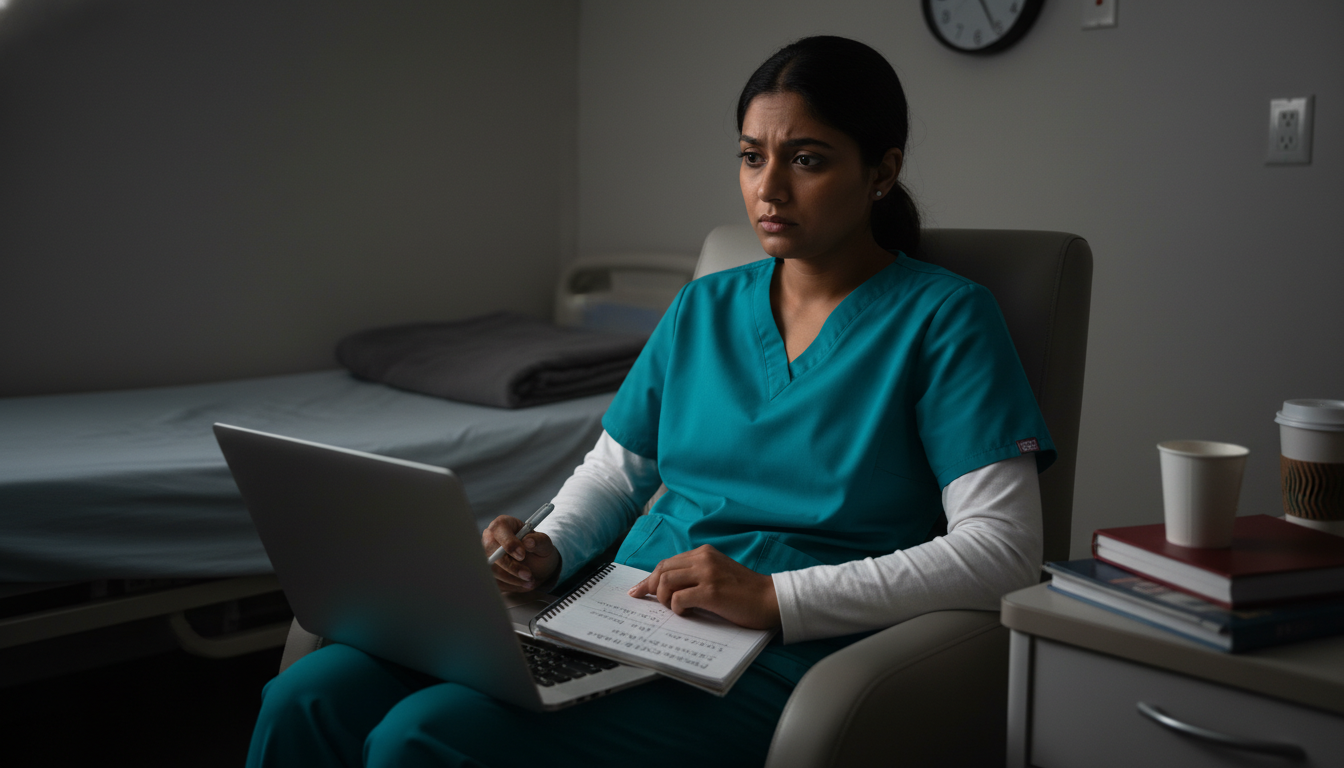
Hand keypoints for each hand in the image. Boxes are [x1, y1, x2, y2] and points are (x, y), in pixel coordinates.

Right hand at [482, 514, 560, 592]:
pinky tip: (522, 584)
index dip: (508, 542)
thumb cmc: (538, 549)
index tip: (522, 555)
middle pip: (490, 550)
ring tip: (529, 580)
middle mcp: (490, 538)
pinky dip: (509, 585)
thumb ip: (538, 540)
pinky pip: (493, 580)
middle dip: (510, 565)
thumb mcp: (544, 543)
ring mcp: (486, 555)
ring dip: (511, 578)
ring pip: (491, 568)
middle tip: (528, 574)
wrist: (537, 566)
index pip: (498, 528)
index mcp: (503, 524)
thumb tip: (528, 542)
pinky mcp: (486, 571)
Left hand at [626, 545, 779, 629]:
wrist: (770, 599)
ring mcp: (707, 574)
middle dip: (650, 588)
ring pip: (665, 582)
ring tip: (674, 608)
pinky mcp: (711, 591)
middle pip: (662, 570)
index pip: (667, 563)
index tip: (638, 590)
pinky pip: (678, 599)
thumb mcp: (718, 573)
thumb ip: (696, 574)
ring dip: (663, 599)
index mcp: (704, 553)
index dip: (650, 578)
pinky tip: (687, 613)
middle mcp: (703, 559)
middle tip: (646, 602)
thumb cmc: (745, 592)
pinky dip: (676, 608)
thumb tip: (666, 588)